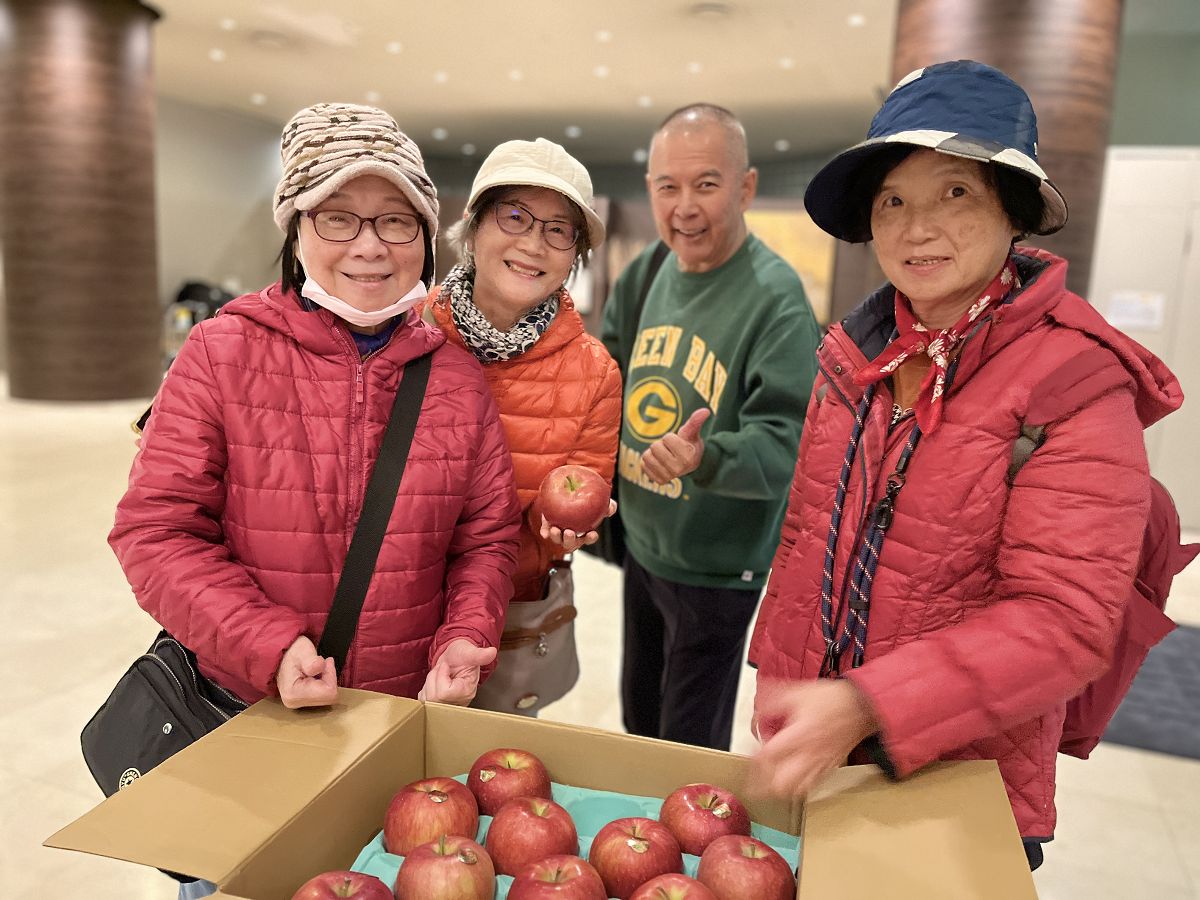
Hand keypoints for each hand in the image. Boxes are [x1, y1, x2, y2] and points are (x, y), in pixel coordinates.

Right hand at [275, 635, 337, 708]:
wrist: (281, 655)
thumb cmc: (291, 651)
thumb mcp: (303, 650)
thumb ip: (311, 660)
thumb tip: (319, 666)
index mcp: (294, 693)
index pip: (328, 692)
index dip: (331, 675)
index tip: (325, 661)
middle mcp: (295, 702)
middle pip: (329, 697)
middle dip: (329, 678)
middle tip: (320, 664)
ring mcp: (298, 703)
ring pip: (327, 697)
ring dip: (326, 680)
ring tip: (315, 669)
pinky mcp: (302, 702)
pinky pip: (323, 696)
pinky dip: (323, 684)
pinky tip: (315, 675)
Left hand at [418, 639, 497, 704]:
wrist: (456, 657)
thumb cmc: (463, 654)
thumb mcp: (470, 652)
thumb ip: (479, 654)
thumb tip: (492, 652)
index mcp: (467, 691)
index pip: (444, 692)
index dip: (441, 676)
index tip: (447, 666)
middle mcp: (458, 703)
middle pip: (434, 697)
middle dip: (433, 678)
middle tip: (442, 669)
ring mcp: (447, 706)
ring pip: (427, 698)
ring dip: (429, 682)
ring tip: (440, 674)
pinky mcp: (438, 706)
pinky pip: (423, 700)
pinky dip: (426, 688)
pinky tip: (436, 682)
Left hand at [540, 499, 617, 552]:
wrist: (568, 490)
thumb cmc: (587, 499)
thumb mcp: (599, 501)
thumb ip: (607, 506)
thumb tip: (612, 508)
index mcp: (584, 532)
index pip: (588, 538)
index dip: (590, 538)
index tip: (592, 534)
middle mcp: (571, 535)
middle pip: (571, 543)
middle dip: (570, 540)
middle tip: (569, 532)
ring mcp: (560, 532)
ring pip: (558, 539)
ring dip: (557, 537)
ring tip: (556, 530)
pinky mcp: (548, 525)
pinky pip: (546, 532)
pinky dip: (545, 533)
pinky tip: (545, 532)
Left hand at [640, 408, 709, 483]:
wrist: (690, 464)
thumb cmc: (690, 444)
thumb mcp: (692, 433)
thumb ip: (696, 421)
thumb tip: (705, 411)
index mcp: (687, 457)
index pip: (667, 438)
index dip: (670, 437)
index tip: (678, 443)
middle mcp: (678, 469)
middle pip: (654, 447)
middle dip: (661, 445)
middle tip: (670, 449)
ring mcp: (668, 477)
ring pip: (646, 456)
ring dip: (653, 453)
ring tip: (665, 455)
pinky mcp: (659, 481)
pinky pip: (643, 465)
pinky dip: (649, 462)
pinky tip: (659, 463)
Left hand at [749, 679, 879, 798]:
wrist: (862, 706)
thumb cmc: (832, 699)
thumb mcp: (797, 692)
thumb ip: (772, 702)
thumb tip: (757, 714)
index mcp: (800, 735)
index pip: (770, 756)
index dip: (754, 760)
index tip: (747, 756)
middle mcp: (810, 755)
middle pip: (781, 784)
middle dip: (763, 785)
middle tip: (753, 778)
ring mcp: (821, 765)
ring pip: (796, 791)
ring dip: (778, 790)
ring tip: (767, 784)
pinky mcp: (829, 769)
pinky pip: (810, 788)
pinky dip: (796, 789)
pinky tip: (789, 782)